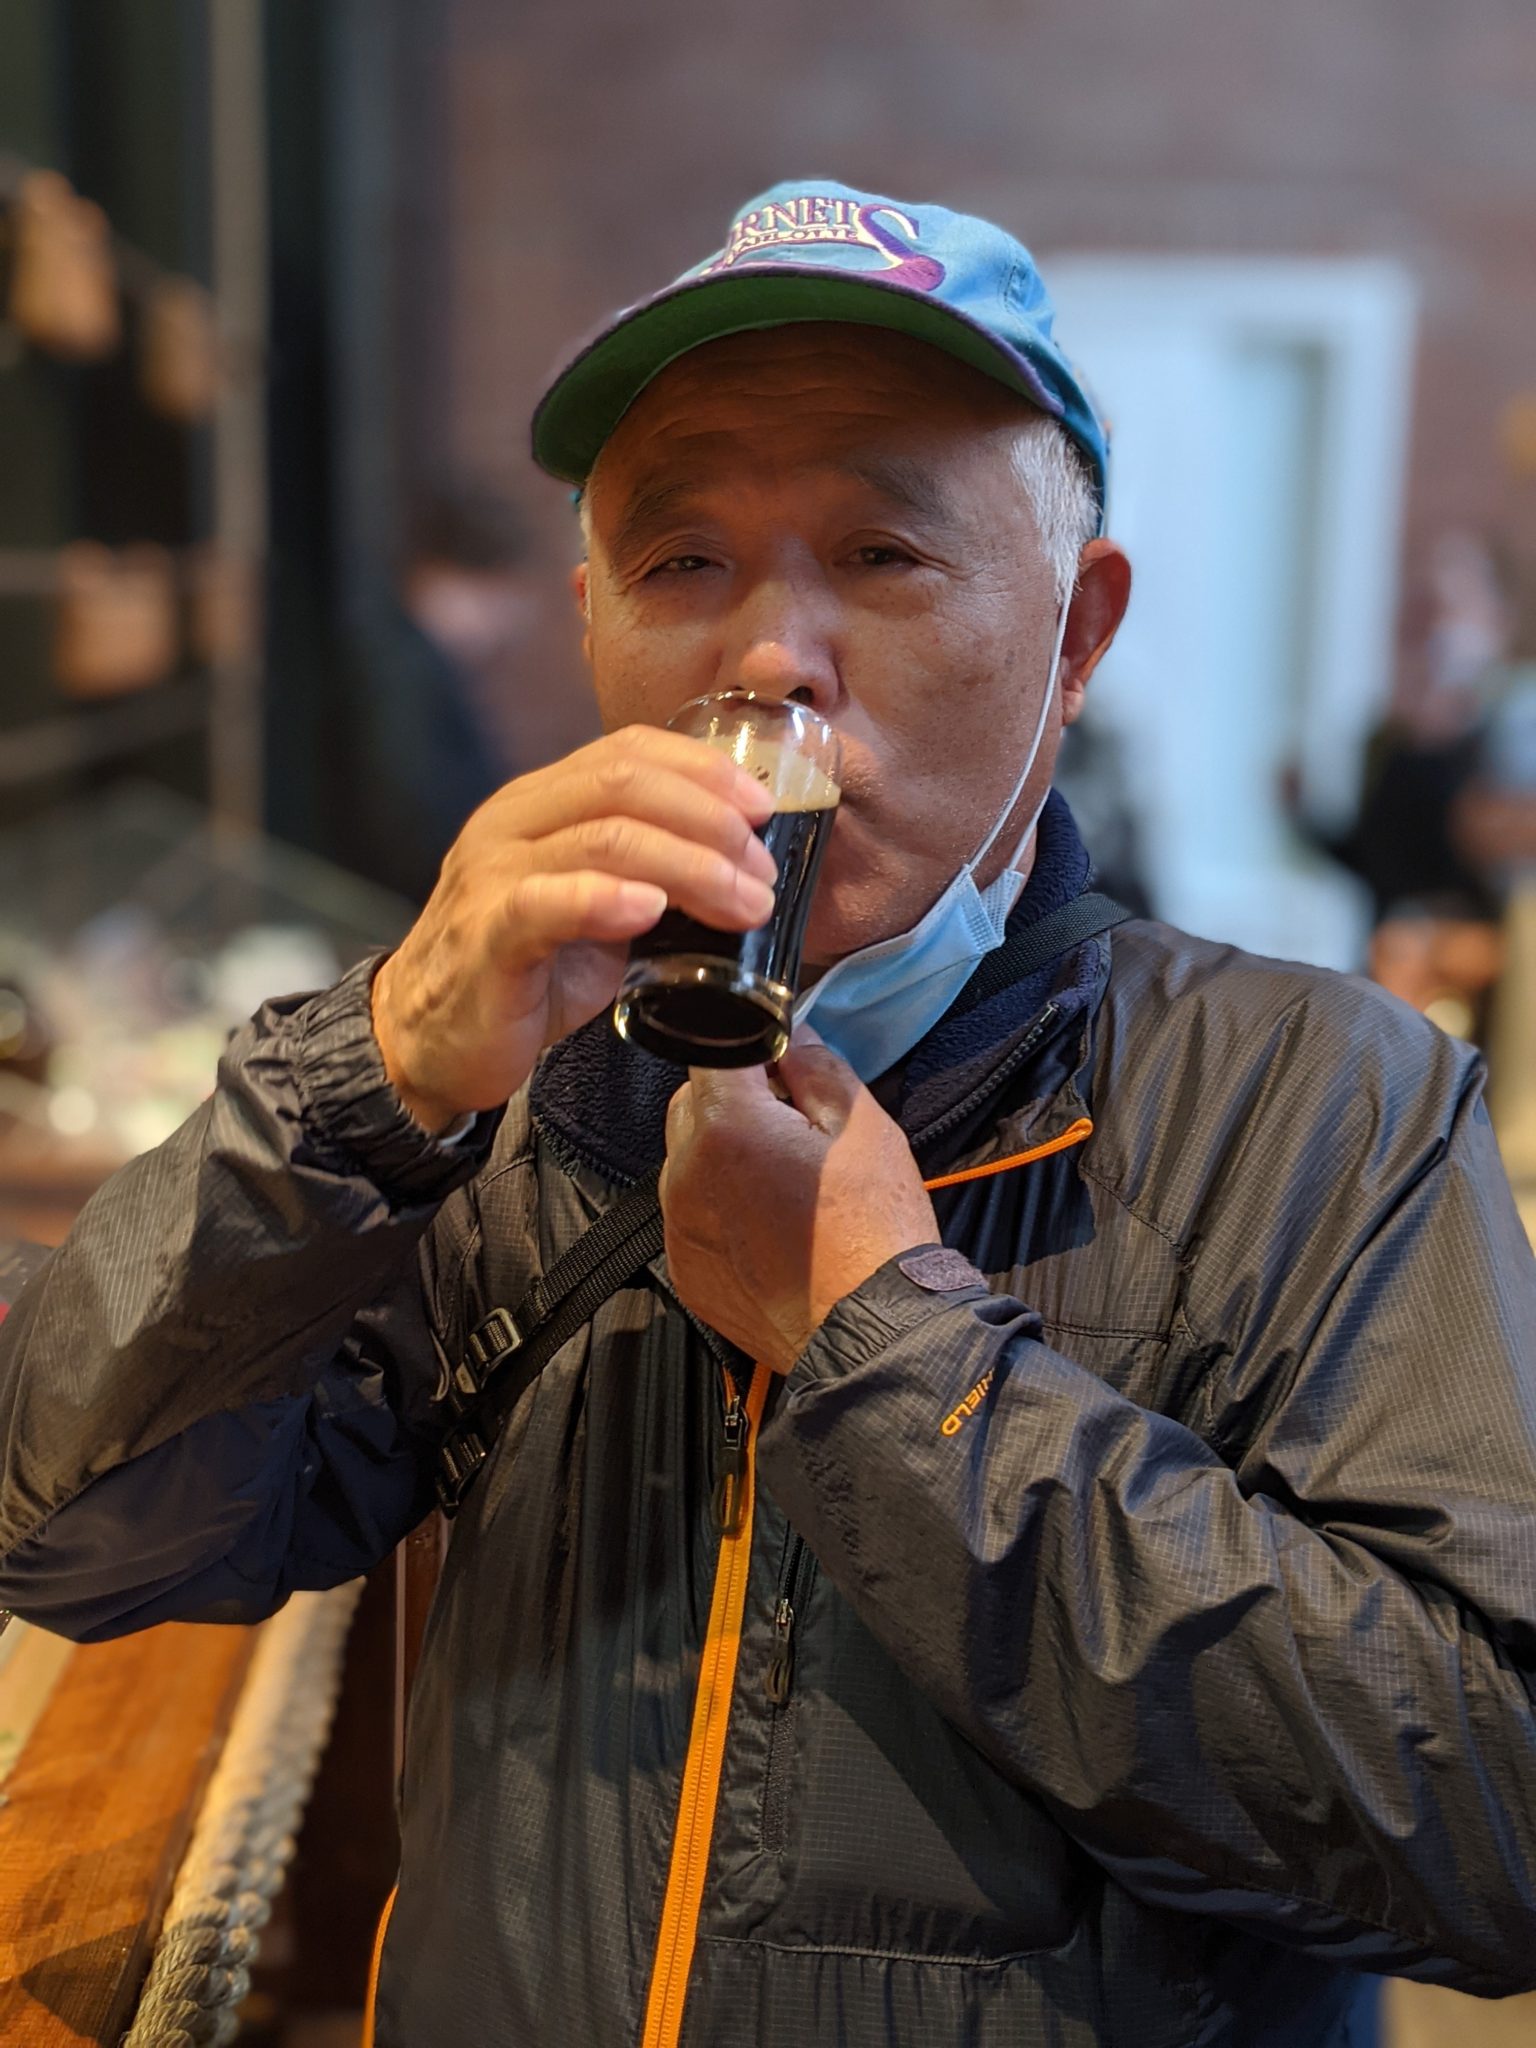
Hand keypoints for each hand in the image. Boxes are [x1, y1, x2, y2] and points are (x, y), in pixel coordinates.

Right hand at [371, 727, 777, 1129]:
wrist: (431, 1043)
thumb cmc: (523, 976)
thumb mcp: (594, 910)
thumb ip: (647, 876)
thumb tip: (739, 869)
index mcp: (540, 804)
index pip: (627, 750)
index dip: (703, 769)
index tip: (764, 808)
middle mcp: (512, 823)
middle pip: (623, 783)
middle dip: (711, 820)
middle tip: (762, 870)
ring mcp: (492, 875)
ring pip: (602, 837)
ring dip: (690, 867)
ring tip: (743, 902)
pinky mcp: (485, 936)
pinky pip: (545, 902)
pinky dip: (606, 899)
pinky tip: (652, 910)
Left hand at [660, 1031, 939, 1372]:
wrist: (873, 1333)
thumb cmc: (874, 1231)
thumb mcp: (864, 1128)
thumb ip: (817, 1067)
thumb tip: (792, 1037)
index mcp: (726, 1128)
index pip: (713, 1050)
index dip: (750, 1048)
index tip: (779, 1062)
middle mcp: (685, 1174)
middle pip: (693, 1104)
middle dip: (734, 1102)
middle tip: (793, 1128)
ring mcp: (678, 1226)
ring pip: (686, 1161)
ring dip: (722, 1157)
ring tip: (783, 1186)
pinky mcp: (685, 1269)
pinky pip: (690, 1216)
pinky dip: (719, 1210)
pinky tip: (770, 1229)